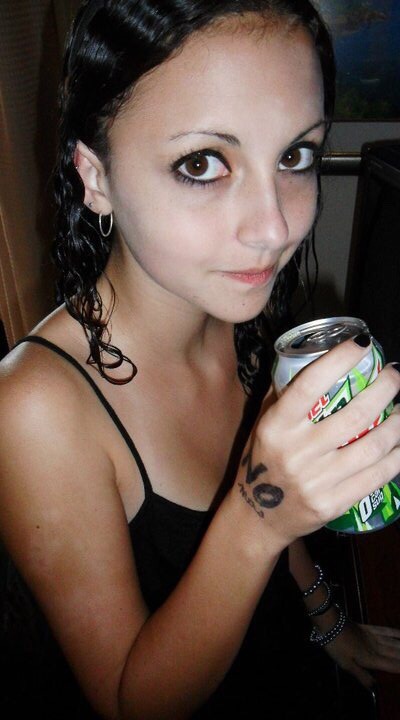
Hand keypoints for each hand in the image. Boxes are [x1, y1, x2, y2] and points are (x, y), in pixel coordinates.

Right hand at [235, 337, 399, 545]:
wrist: (258, 516)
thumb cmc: (262, 460)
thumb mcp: (263, 424)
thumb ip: (284, 394)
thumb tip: (313, 357)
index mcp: (276, 426)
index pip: (310, 386)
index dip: (339, 361)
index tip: (361, 345)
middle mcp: (296, 452)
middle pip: (353, 415)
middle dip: (383, 389)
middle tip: (394, 375)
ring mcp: (317, 480)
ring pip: (372, 446)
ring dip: (397, 424)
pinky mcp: (333, 503)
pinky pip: (376, 476)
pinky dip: (397, 457)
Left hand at [323, 621, 399, 688]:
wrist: (330, 624)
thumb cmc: (336, 646)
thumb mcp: (346, 665)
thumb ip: (361, 676)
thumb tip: (374, 687)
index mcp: (371, 659)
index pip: (391, 665)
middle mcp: (376, 648)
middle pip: (396, 654)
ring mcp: (373, 637)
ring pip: (394, 643)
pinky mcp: (369, 628)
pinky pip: (385, 631)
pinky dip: (395, 633)